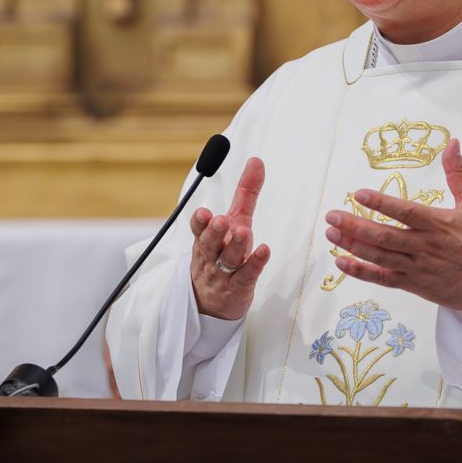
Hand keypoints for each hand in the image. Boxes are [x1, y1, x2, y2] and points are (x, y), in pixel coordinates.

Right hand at [190, 156, 270, 319]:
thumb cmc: (224, 253)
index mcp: (206, 237)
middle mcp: (212, 254)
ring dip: (235, 246)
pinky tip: (264, 252)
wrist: (213, 301)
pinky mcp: (238, 287)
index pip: (198, 228)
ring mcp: (224, 273)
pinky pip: (245, 276)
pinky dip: (254, 264)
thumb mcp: (235, 220)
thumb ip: (245, 192)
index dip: (199, 221)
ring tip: (244, 233)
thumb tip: (256, 161)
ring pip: (227, 259)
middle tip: (220, 221)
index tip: (203, 213)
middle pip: (209, 243)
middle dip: (214, 231)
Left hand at [323, 138, 461, 310]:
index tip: (359, 194)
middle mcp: (425, 246)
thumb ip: (458, 174)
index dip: (381, 204)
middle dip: (355, 225)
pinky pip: (384, 279)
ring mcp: (418, 267)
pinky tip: (342, 262)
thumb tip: (452, 144)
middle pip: (384, 236)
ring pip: (380, 257)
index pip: (405, 212)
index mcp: (438, 224)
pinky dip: (362, 272)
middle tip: (332, 216)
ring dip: (353, 246)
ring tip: (331, 233)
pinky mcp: (415, 285)